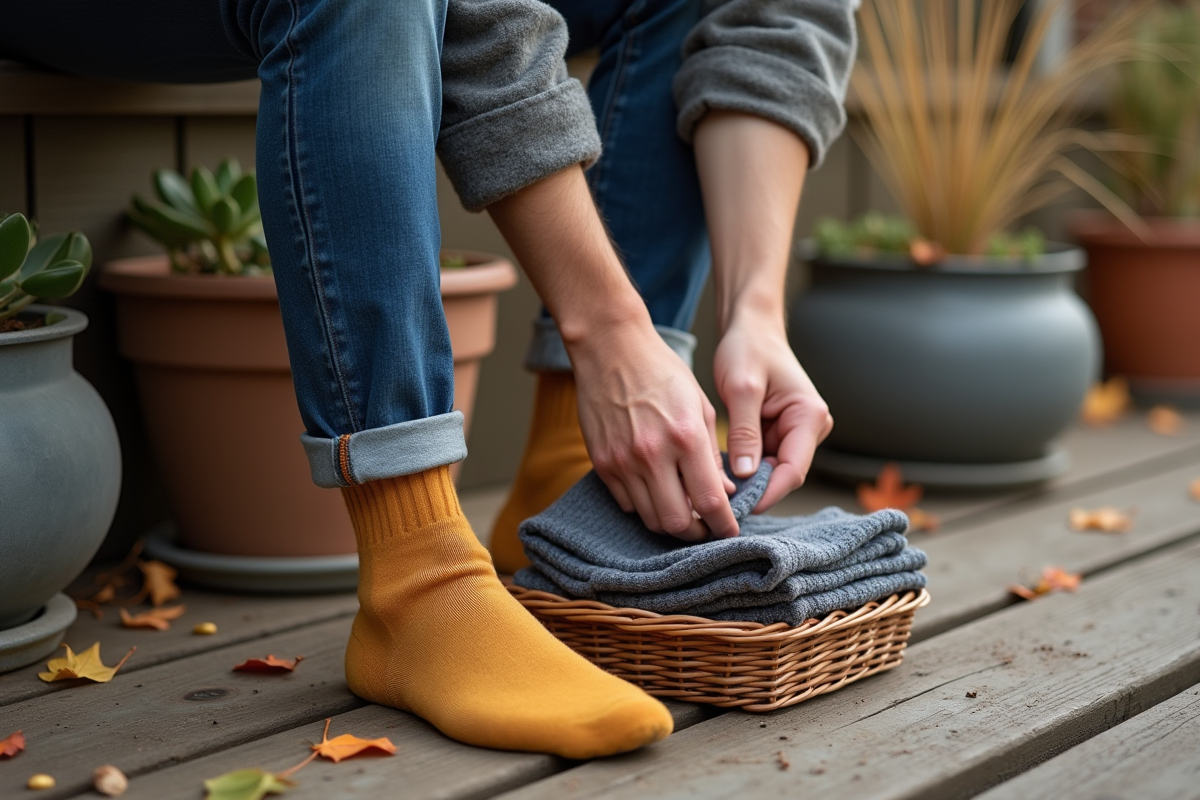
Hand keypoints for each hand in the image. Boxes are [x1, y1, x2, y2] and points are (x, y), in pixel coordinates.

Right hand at [568, 322, 738, 541]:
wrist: (610, 349)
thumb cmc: (661, 371)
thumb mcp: (700, 406)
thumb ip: (712, 453)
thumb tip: (724, 491)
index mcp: (686, 437)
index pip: (710, 501)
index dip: (724, 525)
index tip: (730, 529)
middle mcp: (653, 454)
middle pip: (677, 522)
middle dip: (697, 533)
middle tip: (706, 527)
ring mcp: (623, 461)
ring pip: (650, 518)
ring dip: (670, 521)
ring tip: (683, 510)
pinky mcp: (602, 463)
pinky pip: (626, 503)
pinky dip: (645, 506)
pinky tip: (656, 491)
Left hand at [713, 315, 832, 511]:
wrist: (750, 328)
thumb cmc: (747, 348)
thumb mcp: (742, 388)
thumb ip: (744, 432)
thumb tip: (744, 474)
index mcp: (809, 416)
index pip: (793, 471)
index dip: (766, 493)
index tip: (736, 508)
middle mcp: (809, 428)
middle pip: (784, 476)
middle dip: (754, 491)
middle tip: (718, 505)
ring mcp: (795, 432)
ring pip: (771, 472)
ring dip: (746, 482)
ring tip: (714, 491)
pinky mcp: (779, 433)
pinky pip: (762, 461)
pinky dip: (742, 469)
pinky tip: (719, 474)